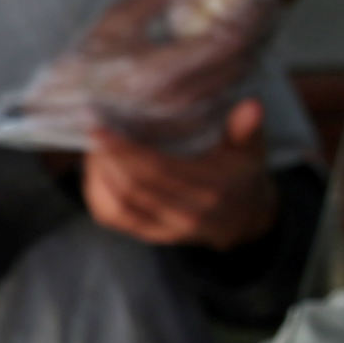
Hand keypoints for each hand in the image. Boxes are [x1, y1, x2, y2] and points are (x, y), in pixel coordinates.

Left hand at [84, 98, 274, 248]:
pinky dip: (96, 194)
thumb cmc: (240, 175)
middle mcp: (185, 216)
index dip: (126, 151)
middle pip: (133, 189)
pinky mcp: (148, 235)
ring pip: (118, 208)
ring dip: (98, 176)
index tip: (103, 128)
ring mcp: (165, 230)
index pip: (159, 171)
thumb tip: (251, 106)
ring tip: (92, 147)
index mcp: (209, 192)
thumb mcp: (250, 151)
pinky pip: (112, 218)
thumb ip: (247, 129)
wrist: (242, 219)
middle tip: (92, 129)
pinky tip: (93, 169)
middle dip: (107, 159)